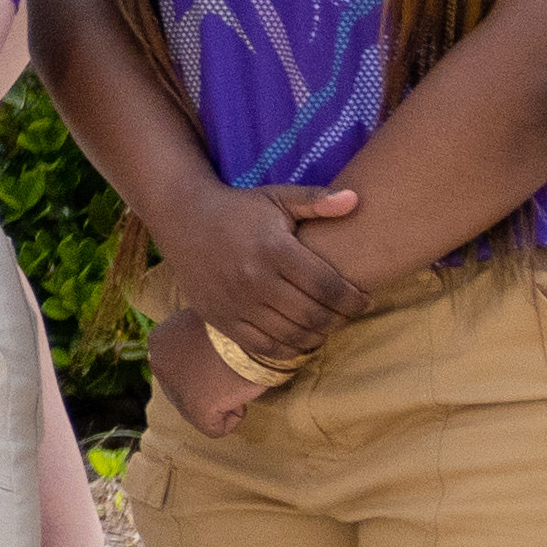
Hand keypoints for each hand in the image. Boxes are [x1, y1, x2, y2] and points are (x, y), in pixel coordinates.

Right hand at [142, 179, 358, 431]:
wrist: (182, 218)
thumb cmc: (239, 209)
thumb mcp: (277, 197)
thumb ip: (317, 200)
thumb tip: (356, 199)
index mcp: (274, 249)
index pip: (327, 286)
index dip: (353, 300)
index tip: (364, 300)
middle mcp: (254, 279)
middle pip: (313, 315)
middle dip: (340, 320)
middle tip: (348, 315)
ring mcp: (235, 303)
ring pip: (291, 336)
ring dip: (318, 337)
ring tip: (327, 326)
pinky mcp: (220, 318)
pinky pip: (263, 347)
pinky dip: (288, 349)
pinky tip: (299, 339)